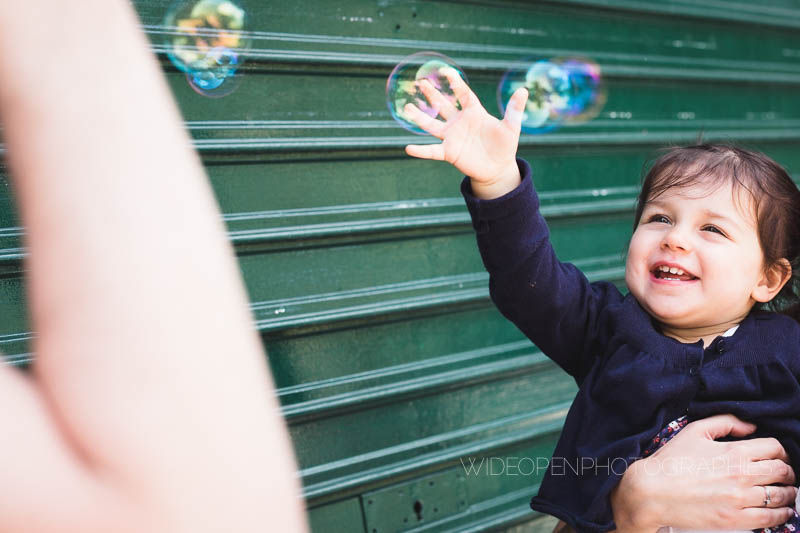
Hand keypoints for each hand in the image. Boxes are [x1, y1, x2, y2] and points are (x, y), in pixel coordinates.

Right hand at [403, 67, 528, 198]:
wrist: (498, 168)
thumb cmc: (504, 146)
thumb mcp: (511, 127)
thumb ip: (514, 110)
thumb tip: (524, 90)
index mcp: (474, 113)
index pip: (463, 93)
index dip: (455, 82)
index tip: (447, 71)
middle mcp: (459, 123)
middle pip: (442, 105)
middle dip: (431, 93)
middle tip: (420, 81)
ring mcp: (452, 137)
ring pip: (431, 125)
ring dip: (419, 117)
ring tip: (406, 107)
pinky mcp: (449, 152)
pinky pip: (432, 151)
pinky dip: (421, 150)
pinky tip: (408, 148)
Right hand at [611, 414, 796, 531]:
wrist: (651, 491)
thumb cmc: (670, 461)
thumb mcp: (694, 431)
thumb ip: (725, 422)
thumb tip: (751, 427)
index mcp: (733, 452)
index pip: (774, 448)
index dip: (781, 451)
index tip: (779, 456)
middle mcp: (741, 475)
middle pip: (782, 471)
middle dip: (788, 471)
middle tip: (786, 474)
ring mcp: (740, 499)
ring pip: (781, 495)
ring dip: (789, 493)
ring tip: (787, 493)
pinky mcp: (735, 519)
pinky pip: (771, 518)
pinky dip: (782, 514)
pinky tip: (781, 511)